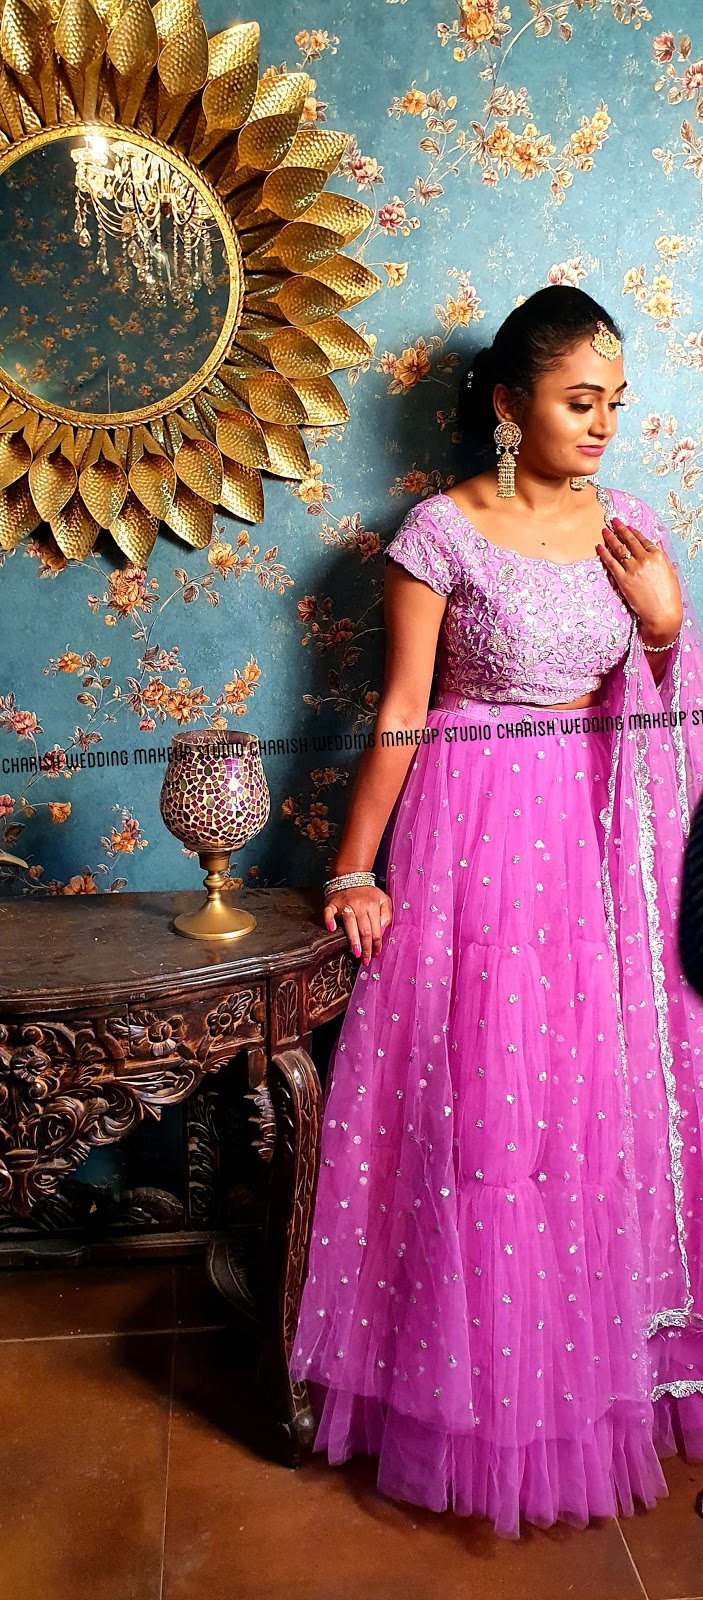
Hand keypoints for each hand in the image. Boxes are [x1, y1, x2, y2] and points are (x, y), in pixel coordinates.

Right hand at [323, 886, 392, 964]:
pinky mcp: (332, 903)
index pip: (376, 929)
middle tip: (366, 960)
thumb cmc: (367, 892)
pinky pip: (329, 912)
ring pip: (350, 924)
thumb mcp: (383, 899)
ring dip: (353, 940)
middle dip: (366, 947)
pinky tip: (332, 929)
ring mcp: (345, 904)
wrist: (351, 876)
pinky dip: (329, 919)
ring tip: (355, 953)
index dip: (376, 944)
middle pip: (364, 930)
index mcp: (373, 905)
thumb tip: (382, 931)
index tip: (376, 954)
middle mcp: (359, 905)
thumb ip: (387, 914)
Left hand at [597, 517, 682, 641]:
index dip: (633, 532)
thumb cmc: (669, 596)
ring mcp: (633, 569)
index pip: (643, 540)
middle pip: (629, 541)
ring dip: (610, 538)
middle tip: (612, 521)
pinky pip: (611, 563)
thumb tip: (657, 544)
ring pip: (618, 549)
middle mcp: (644, 560)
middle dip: (620, 529)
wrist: (662, 614)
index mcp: (658, 556)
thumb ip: (662, 556)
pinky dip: (604, 553)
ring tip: (604, 530)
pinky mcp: (623, 580)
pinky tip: (599, 547)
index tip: (627, 526)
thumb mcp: (670, 572)